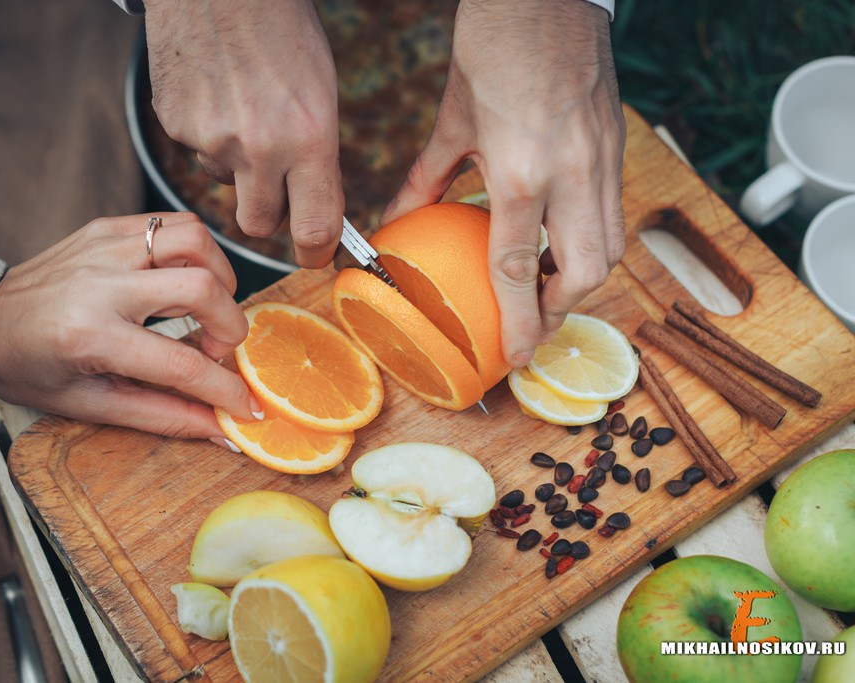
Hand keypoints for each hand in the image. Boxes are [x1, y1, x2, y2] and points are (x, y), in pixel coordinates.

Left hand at [0, 213, 257, 442]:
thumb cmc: (29, 368)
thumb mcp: (89, 405)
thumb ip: (162, 415)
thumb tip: (220, 429)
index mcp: (91, 337)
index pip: (182, 364)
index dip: (227, 389)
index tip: (249, 406)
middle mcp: (101, 284)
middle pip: (201, 288)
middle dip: (231, 325)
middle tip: (218, 348)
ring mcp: (104, 247)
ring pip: (195, 239)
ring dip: (219, 275)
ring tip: (209, 306)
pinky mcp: (106, 227)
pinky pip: (171, 224)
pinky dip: (194, 251)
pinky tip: (183, 279)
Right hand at [142, 0, 343, 267]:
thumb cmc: (282, 29)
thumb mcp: (320, 93)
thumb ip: (317, 156)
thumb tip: (313, 210)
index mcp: (309, 138)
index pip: (315, 228)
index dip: (316, 253)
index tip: (316, 256)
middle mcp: (258, 147)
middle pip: (259, 224)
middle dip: (268, 213)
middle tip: (274, 184)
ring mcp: (210, 138)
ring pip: (225, 182)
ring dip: (236, 163)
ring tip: (242, 107)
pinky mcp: (175, 124)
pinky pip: (196, 151)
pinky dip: (207, 133)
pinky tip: (216, 93)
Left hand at [381, 0, 625, 366]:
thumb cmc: (494, 48)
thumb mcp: (451, 122)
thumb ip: (426, 181)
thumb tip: (398, 222)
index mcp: (521, 172)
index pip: (520, 268)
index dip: (519, 322)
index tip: (514, 356)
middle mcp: (571, 175)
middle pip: (585, 272)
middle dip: (561, 310)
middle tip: (533, 324)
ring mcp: (602, 160)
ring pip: (612, 246)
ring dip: (582, 279)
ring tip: (547, 287)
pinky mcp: (618, 146)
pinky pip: (614, 213)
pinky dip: (592, 240)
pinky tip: (562, 239)